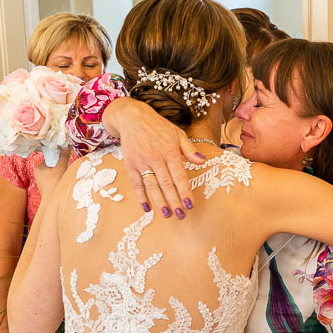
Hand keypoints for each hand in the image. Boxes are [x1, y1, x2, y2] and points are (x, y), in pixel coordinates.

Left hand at [32, 147, 70, 196]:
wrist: (53, 201)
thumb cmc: (55, 183)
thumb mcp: (61, 167)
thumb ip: (63, 156)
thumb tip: (66, 147)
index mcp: (38, 167)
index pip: (50, 158)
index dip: (58, 157)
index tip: (65, 158)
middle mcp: (39, 174)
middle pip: (53, 165)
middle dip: (61, 166)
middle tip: (66, 168)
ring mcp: (43, 182)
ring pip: (55, 173)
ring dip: (61, 173)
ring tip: (65, 176)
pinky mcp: (48, 188)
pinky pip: (55, 180)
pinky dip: (60, 180)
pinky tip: (63, 182)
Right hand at [104, 98, 206, 216]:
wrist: (132, 117)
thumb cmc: (158, 127)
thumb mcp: (178, 134)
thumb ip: (189, 149)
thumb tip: (202, 161)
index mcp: (170, 151)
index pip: (179, 175)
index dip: (185, 191)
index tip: (190, 204)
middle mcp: (156, 157)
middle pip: (166, 184)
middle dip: (174, 201)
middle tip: (181, 215)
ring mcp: (142, 161)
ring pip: (152, 186)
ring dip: (160, 202)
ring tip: (167, 214)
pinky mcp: (130, 164)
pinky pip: (136, 183)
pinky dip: (141, 196)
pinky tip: (147, 208)